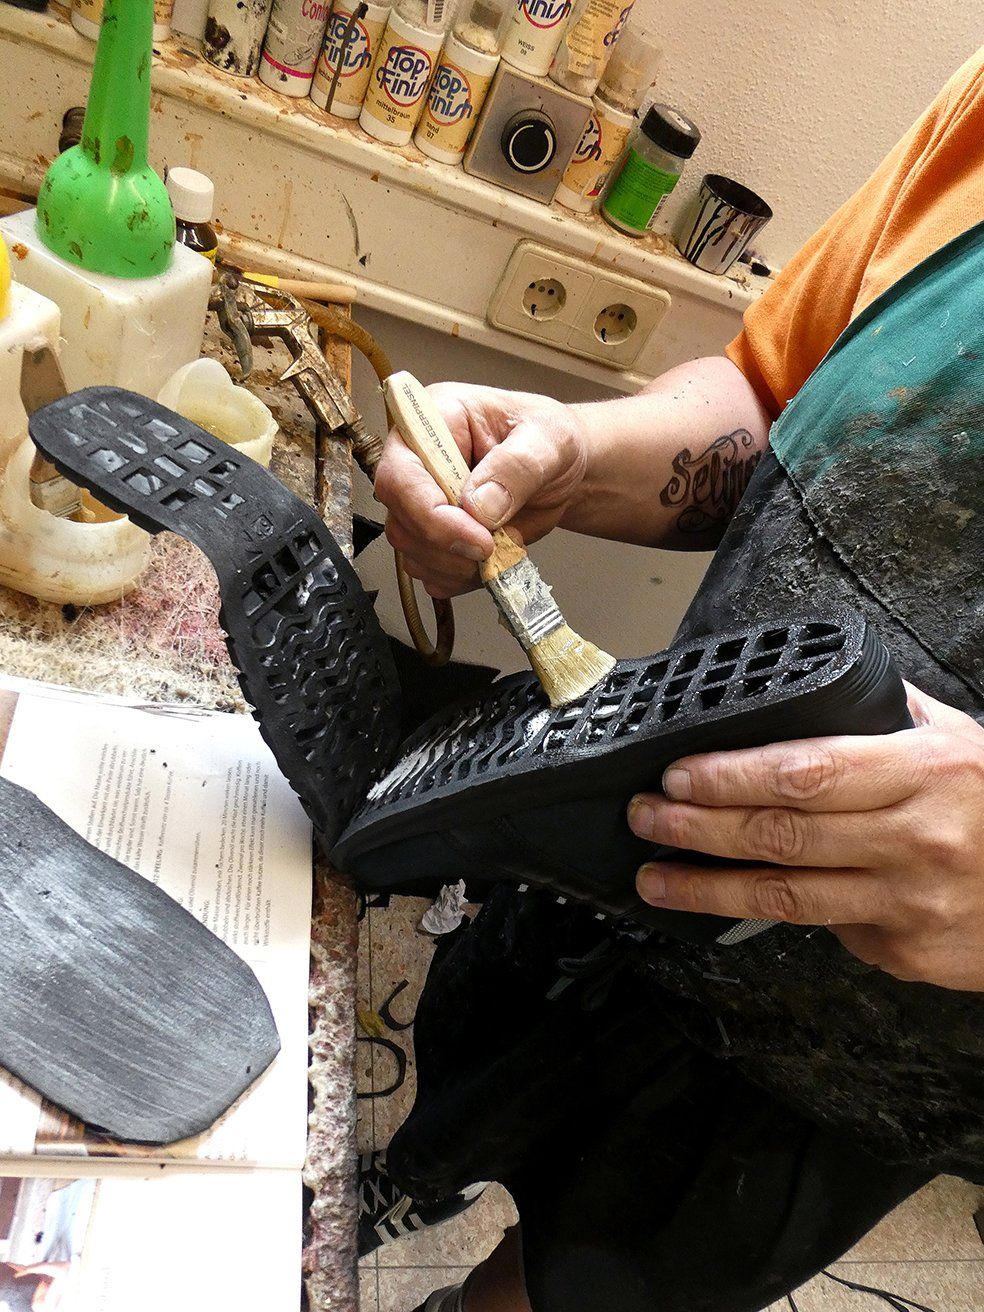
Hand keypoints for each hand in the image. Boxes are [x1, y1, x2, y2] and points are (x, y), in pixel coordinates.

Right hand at [373, 383, 588, 597]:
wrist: (561, 470)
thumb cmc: (548, 441)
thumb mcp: (549, 440)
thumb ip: (517, 467)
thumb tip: (480, 505)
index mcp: (432, 423)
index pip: (402, 475)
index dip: (433, 515)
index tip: (479, 538)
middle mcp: (416, 464)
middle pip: (401, 520)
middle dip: (449, 547)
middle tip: (495, 546)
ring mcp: (420, 504)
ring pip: (411, 553)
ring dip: (457, 566)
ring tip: (501, 547)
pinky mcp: (431, 537)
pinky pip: (429, 573)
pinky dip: (461, 578)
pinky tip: (490, 560)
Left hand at [628, 683, 983, 990]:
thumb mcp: (960, 741)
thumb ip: (887, 716)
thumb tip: (812, 694)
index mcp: (924, 771)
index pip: (805, 773)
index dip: (731, 777)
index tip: (678, 775)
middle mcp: (915, 839)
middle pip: (782, 836)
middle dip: (698, 827)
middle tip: (645, 816)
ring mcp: (909, 904)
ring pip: (788, 898)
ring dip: (709, 889)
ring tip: (655, 878)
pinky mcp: (907, 954)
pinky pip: (829, 930)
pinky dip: (779, 914)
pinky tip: (737, 902)